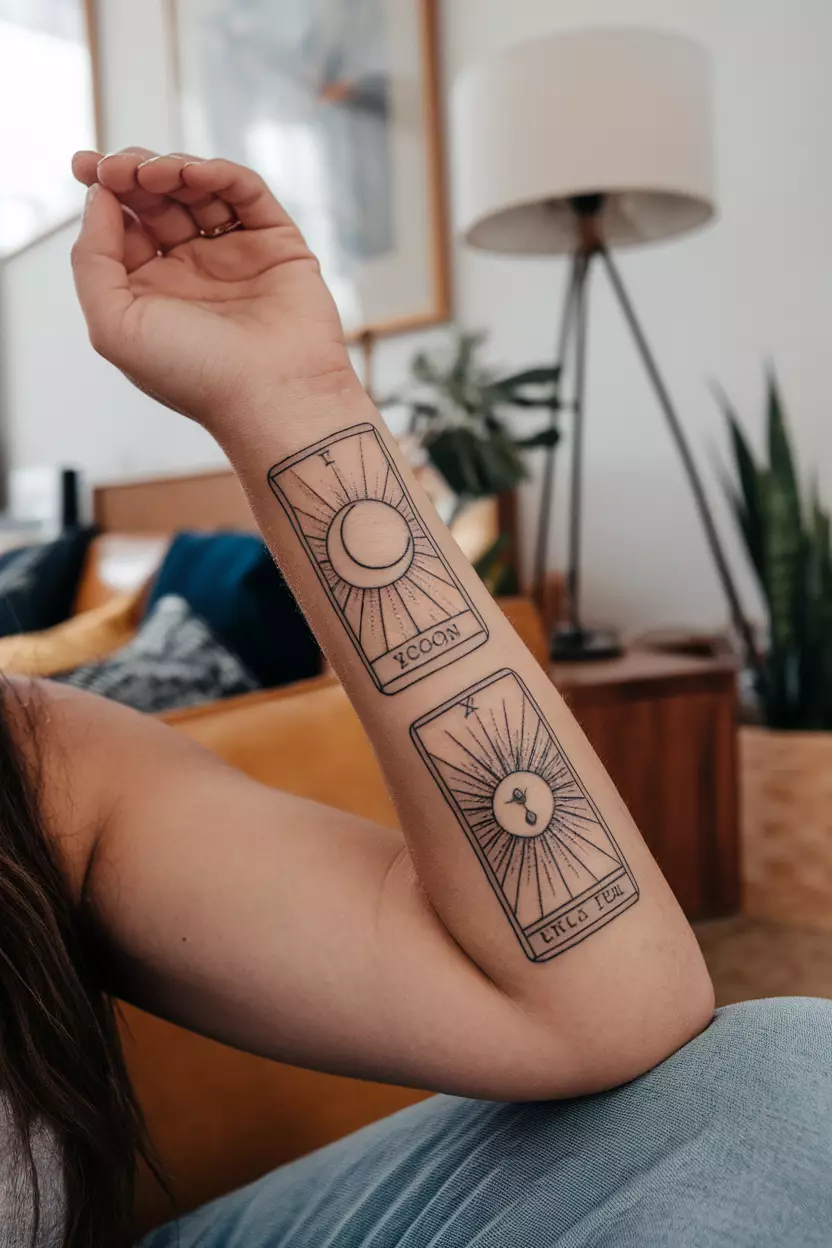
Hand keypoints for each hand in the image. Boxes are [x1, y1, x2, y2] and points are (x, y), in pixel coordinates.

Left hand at [71, 147, 354, 428]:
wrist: (274, 397)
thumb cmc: (197, 376)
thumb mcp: (114, 325)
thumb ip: (92, 260)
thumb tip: (100, 198)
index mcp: (154, 292)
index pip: (124, 224)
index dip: (105, 190)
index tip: (88, 167)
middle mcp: (193, 271)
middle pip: (158, 198)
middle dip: (133, 173)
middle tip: (119, 167)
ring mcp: (236, 255)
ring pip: (200, 189)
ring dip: (173, 169)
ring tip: (156, 173)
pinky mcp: (277, 245)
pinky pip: (246, 193)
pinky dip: (220, 174)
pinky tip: (196, 174)